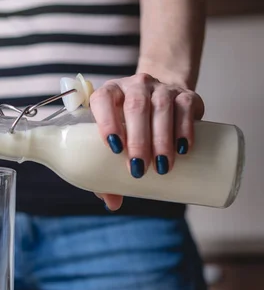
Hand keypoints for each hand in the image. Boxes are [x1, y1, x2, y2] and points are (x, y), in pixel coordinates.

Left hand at [89, 73, 204, 210]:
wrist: (162, 101)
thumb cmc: (129, 127)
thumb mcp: (116, 142)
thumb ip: (108, 171)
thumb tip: (112, 204)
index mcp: (109, 93)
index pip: (103, 100)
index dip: (107, 121)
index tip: (113, 148)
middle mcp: (134, 86)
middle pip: (136, 107)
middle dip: (138, 139)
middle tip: (139, 168)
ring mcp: (161, 88)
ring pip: (162, 107)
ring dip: (162, 139)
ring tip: (162, 166)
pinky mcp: (185, 94)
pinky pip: (186, 107)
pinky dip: (185, 129)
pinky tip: (184, 148)